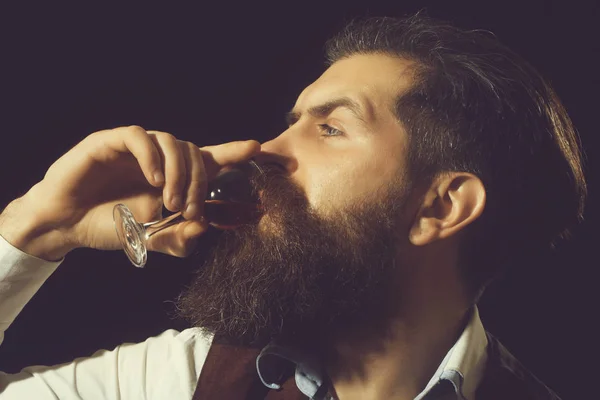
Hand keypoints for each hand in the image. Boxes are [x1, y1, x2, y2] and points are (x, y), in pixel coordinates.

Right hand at [0, 126, 259, 260]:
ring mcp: (136, 148)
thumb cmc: (110, 225)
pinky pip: (140, 137)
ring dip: (179, 173)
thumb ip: (178, 238)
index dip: (232, 152)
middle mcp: (158, 158)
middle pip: (194, 153)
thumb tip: (204, 228)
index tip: (256, 148)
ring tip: (170, 201)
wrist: (66, 224)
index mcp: (171, 176)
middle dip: (199, 183)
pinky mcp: (111, 141)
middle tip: (189, 210)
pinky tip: (153, 179)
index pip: (208, 159)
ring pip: (173, 142)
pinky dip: (152, 157)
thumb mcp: (150, 239)